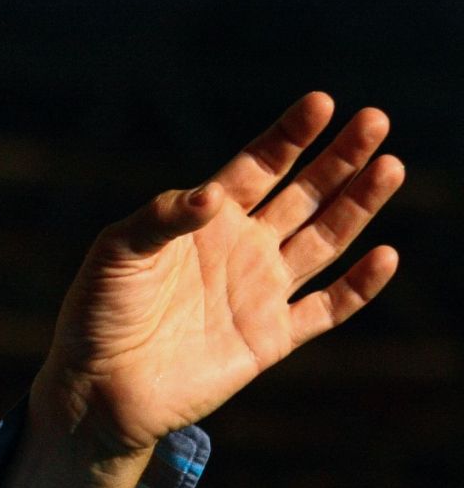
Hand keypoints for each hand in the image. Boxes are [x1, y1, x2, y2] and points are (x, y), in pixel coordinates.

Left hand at [34, 93, 403, 459]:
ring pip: (324, 240)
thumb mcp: (117, 252)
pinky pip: (326, 308)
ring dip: (357, 205)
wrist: (98, 385)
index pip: (258, 166)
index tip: (322, 102)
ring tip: (390, 166)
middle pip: (302, 194)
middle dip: (339, 159)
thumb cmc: (97, 310)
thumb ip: (162, 218)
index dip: (290, 136)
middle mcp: (240, 248)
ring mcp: (260, 291)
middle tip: (374, 120)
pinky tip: (385, 255)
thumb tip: (213, 196)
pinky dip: (358, 286)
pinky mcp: (270, 338)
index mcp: (204, 219)